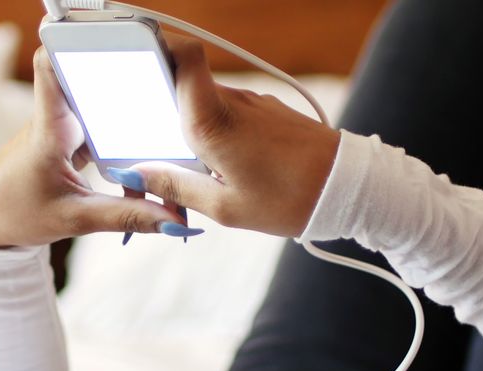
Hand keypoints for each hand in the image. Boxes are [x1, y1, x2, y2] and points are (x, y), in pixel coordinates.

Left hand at [0, 47, 186, 247]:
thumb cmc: (15, 214)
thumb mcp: (74, 221)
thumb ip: (125, 217)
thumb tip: (172, 219)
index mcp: (49, 130)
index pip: (52, 67)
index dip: (74, 44)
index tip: (110, 40)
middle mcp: (54, 120)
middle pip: (91, 80)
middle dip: (125, 80)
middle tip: (162, 88)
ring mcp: (62, 127)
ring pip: (100, 104)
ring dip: (127, 109)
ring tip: (162, 115)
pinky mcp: (68, 138)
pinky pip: (100, 126)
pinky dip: (121, 135)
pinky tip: (143, 149)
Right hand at [112, 36, 341, 237]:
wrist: (348, 189)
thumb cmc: (289, 200)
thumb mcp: (224, 207)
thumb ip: (174, 187)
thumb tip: (134, 175)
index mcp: (212, 120)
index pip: (183, 55)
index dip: (158, 51)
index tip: (138, 72)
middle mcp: (231, 101)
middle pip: (183, 89)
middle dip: (165, 119)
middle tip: (161, 159)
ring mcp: (252, 103)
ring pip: (206, 107)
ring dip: (195, 135)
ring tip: (202, 176)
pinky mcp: (267, 112)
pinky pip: (230, 117)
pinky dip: (220, 139)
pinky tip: (228, 171)